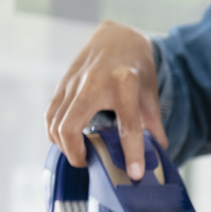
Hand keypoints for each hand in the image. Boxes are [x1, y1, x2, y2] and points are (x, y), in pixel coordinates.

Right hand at [45, 20, 165, 180]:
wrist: (117, 36)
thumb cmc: (136, 67)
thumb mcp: (150, 95)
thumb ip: (153, 126)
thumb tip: (159, 155)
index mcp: (124, 84)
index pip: (128, 127)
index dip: (133, 154)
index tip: (135, 175)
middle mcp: (94, 82)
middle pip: (71, 126)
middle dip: (75, 153)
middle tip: (89, 164)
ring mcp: (73, 82)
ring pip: (55, 122)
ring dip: (63, 145)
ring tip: (81, 154)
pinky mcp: (61, 84)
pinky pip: (51, 114)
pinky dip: (55, 132)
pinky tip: (68, 141)